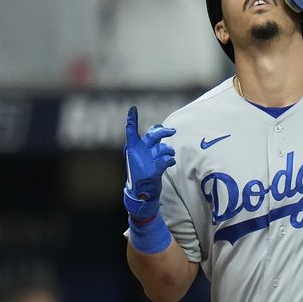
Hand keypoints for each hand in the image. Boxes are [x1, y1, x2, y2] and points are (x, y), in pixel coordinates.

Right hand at [123, 106, 175, 220]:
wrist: (140, 193)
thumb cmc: (142, 171)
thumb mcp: (140, 157)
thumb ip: (148, 143)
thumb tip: (159, 128)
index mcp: (132, 148)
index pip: (130, 131)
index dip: (131, 119)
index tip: (133, 108)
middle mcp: (138, 153)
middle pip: (152, 136)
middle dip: (163, 131)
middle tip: (172, 130)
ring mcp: (145, 162)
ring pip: (163, 148)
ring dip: (169, 150)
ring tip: (169, 154)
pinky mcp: (153, 170)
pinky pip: (167, 160)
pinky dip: (170, 160)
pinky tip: (169, 162)